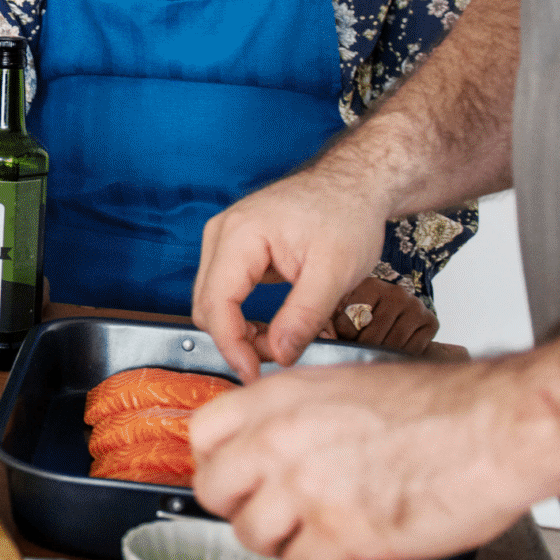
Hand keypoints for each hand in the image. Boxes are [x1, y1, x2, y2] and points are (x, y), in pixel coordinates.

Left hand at [187, 360, 540, 559]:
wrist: (497, 427)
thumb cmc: (441, 407)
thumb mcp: (347, 385)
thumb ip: (298, 414)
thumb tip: (269, 440)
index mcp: (280, 397)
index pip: (202, 434)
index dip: (219, 461)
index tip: (237, 476)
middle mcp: (282, 440)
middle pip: (215, 492)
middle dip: (244, 507)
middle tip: (276, 512)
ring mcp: (308, 488)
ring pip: (252, 538)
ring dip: (284, 543)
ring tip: (319, 533)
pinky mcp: (343, 533)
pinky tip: (347, 554)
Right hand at [193, 163, 390, 380]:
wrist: (353, 183)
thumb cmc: (347, 215)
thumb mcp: (335, 271)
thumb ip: (304, 315)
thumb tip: (279, 356)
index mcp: (240, 235)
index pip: (217, 304)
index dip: (232, 346)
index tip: (255, 376)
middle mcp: (221, 235)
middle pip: (207, 305)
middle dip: (236, 340)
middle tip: (278, 358)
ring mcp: (223, 240)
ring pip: (212, 302)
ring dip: (238, 331)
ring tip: (279, 342)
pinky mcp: (233, 249)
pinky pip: (224, 293)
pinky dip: (241, 316)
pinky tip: (270, 326)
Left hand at [320, 277, 438, 354]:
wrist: (397, 313)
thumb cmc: (362, 314)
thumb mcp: (342, 310)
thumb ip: (329, 323)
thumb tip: (323, 340)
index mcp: (370, 285)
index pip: (350, 321)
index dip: (344, 336)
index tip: (343, 336)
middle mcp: (396, 293)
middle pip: (372, 337)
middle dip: (361, 349)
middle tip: (357, 349)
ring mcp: (416, 306)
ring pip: (393, 345)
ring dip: (380, 355)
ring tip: (373, 351)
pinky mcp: (432, 322)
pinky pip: (412, 350)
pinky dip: (400, 357)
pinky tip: (392, 350)